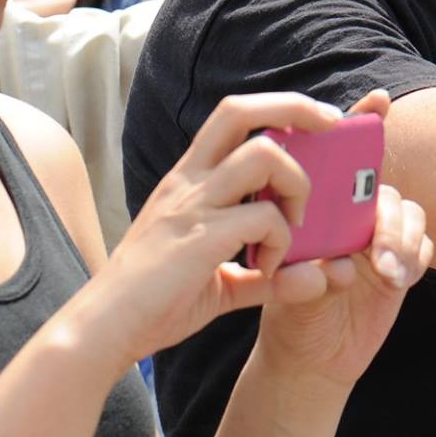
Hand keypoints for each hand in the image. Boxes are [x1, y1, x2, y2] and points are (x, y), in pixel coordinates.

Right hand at [90, 92, 354, 368]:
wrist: (105, 329)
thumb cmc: (155, 303)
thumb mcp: (218, 280)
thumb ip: (264, 274)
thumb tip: (315, 278)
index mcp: (190, 180)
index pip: (234, 117)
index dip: (280, 107)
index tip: (320, 121)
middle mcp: (189, 180)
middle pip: (242, 110)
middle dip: (295, 107)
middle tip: (330, 127)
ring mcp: (192, 204)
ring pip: (263, 154)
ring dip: (295, 183)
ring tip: (293, 224)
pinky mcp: (199, 236)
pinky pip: (262, 217)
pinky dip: (280, 240)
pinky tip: (267, 267)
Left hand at [255, 93, 432, 389]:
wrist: (306, 359)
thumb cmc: (285, 312)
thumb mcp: (281, 290)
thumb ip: (303, 274)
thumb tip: (335, 267)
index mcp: (317, 204)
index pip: (338, 157)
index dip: (362, 122)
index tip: (379, 102)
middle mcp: (351, 212)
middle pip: (381, 186)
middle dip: (384, 211)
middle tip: (374, 248)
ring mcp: (379, 236)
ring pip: (406, 213)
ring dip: (400, 239)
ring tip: (385, 272)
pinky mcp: (403, 263)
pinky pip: (423, 245)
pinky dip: (413, 257)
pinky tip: (396, 279)